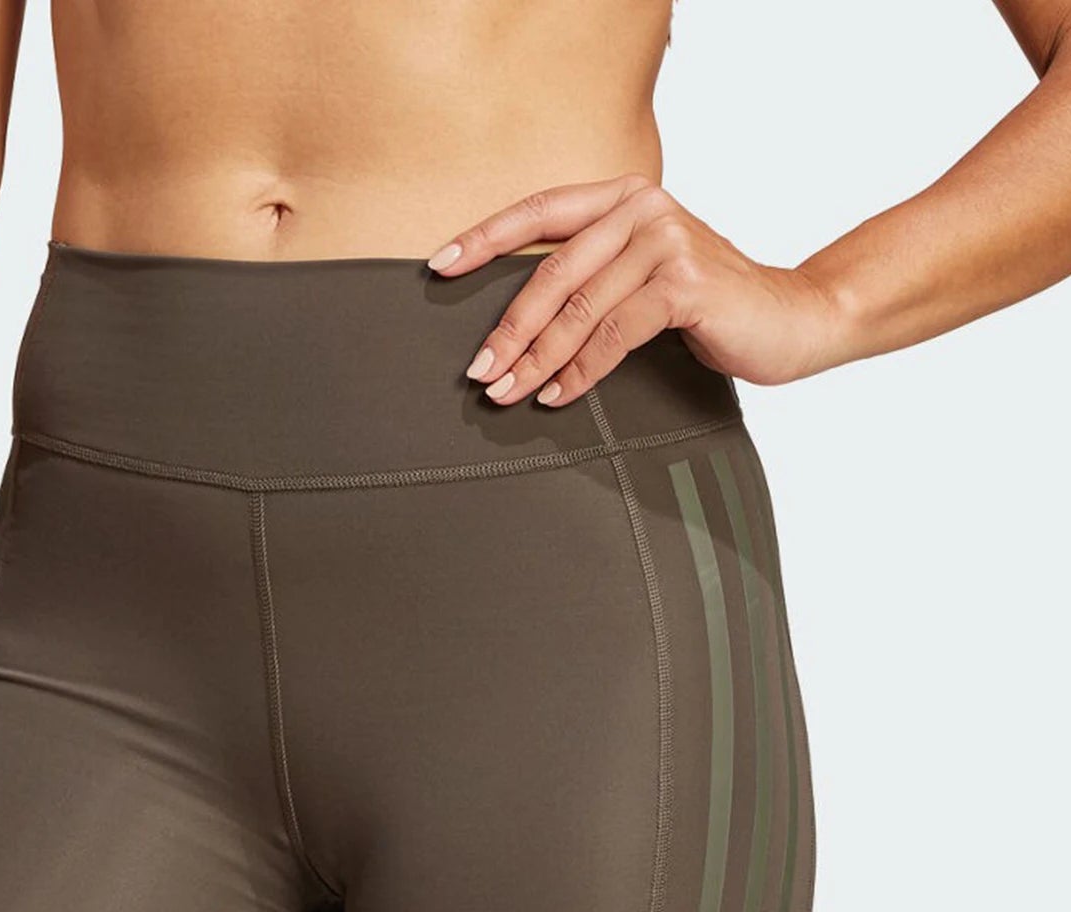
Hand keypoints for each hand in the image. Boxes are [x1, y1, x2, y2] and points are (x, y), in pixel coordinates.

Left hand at [427, 175, 845, 404]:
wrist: (792, 319)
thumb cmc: (709, 305)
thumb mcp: (642, 277)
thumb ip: (592, 277)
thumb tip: (516, 324)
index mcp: (624, 197)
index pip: (539, 212)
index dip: (484, 239)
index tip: (437, 267)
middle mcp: (643, 209)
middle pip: (552, 273)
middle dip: (508, 329)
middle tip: (478, 370)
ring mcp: (666, 242)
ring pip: (579, 309)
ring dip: (536, 359)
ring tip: (506, 393)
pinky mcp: (685, 284)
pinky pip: (613, 335)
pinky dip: (580, 372)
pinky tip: (557, 396)